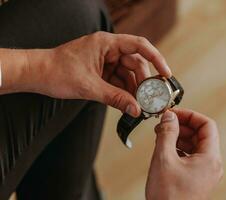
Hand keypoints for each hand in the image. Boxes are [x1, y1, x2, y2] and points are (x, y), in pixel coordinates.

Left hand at [25, 32, 170, 116]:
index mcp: (106, 43)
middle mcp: (108, 49)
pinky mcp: (101, 71)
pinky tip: (129, 103)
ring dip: (135, 90)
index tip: (166, 74)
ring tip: (141, 105)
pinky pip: (118, 81)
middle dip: (144, 82)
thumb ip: (115, 98)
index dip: (156, 58)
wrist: (36, 74)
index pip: (139, 46)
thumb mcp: (89, 87)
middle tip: (151, 99)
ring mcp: (105, 61)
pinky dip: (124, 92)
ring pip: (128, 74)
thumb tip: (135, 110)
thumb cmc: (56, 72)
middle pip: (136, 63)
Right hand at [146, 109, 222, 199]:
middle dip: (182, 126)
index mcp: (210, 158)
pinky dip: (178, 148)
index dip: (190, 115)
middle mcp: (211, 165)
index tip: (175, 113)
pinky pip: (190, 156)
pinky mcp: (196, 177)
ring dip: (179, 136)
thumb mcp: (164, 158)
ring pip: (194, 145)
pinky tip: (165, 147)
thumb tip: (169, 117)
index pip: (207, 125)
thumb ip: (167, 133)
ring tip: (162, 134)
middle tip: (165, 123)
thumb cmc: (169, 198)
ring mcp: (205, 172)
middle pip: (201, 134)